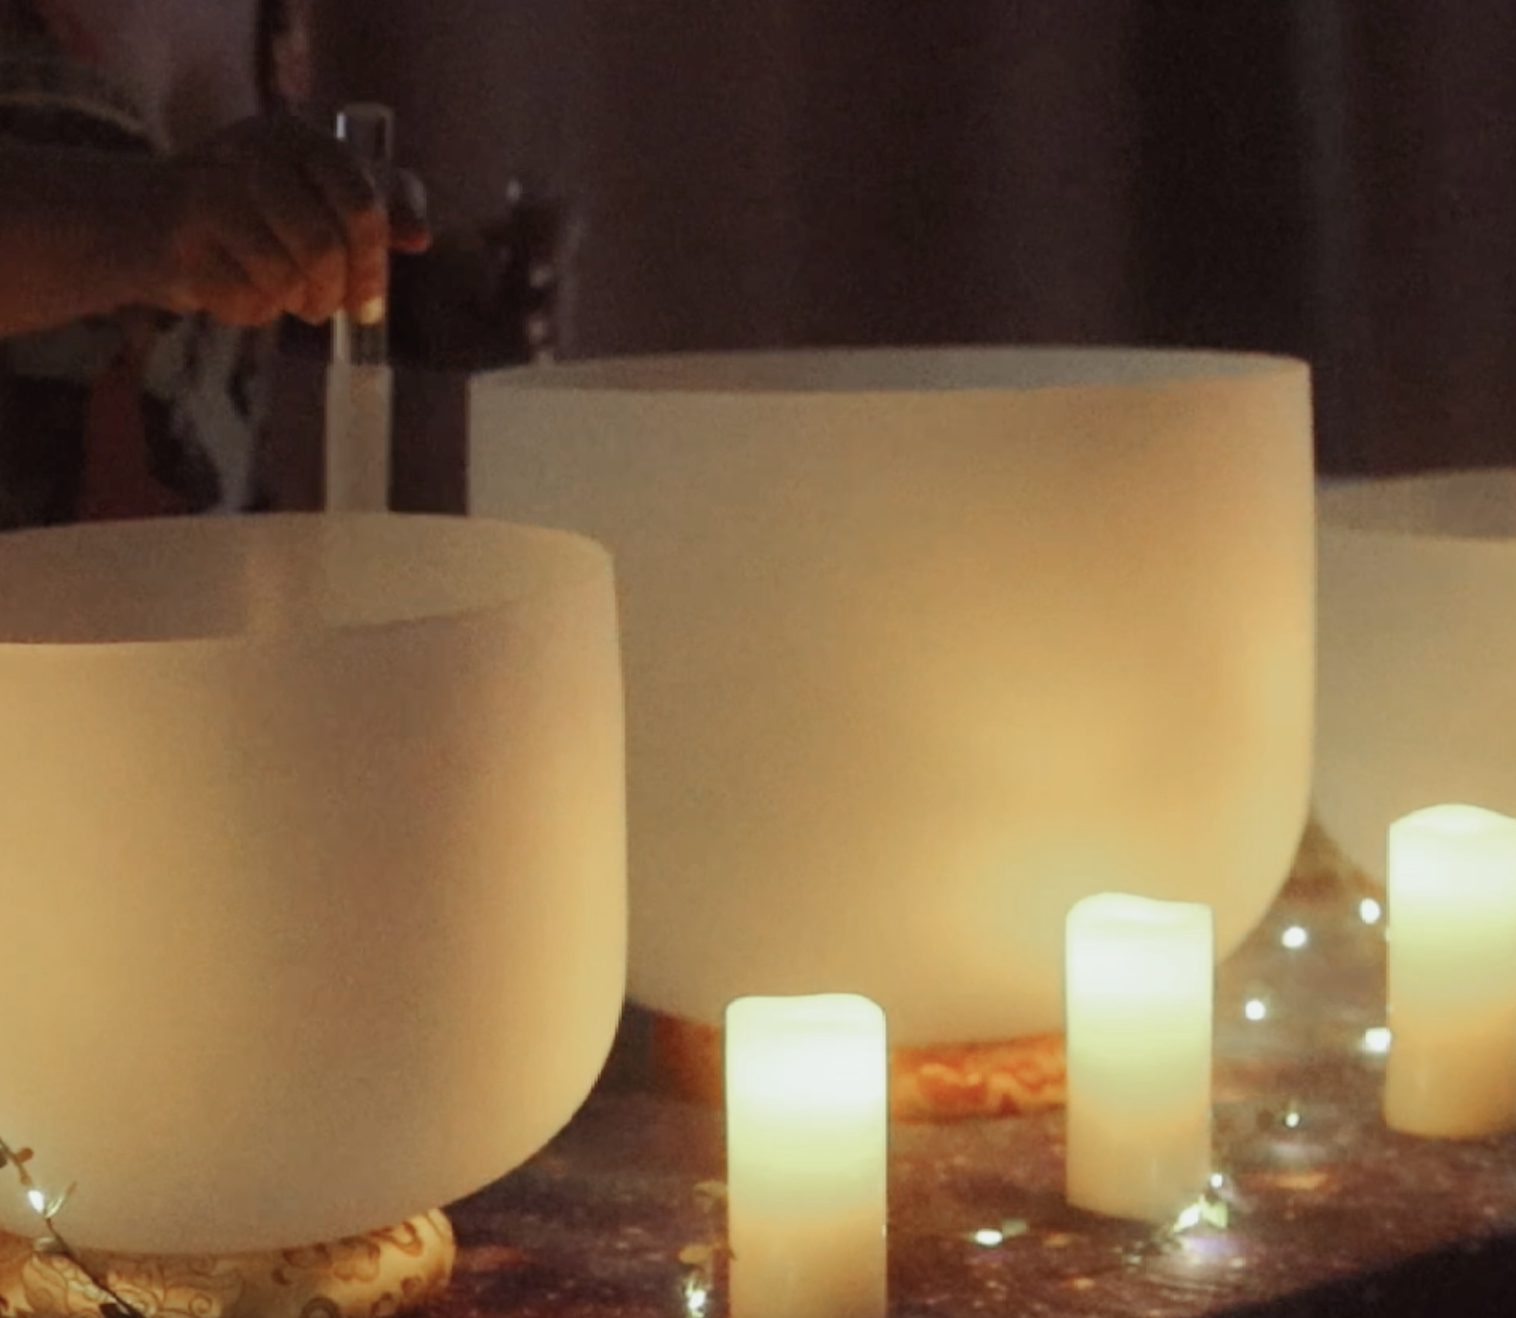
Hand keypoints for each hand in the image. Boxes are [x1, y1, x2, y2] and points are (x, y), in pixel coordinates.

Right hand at [143, 114, 428, 327]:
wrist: (141, 216)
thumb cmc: (253, 208)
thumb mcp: (318, 187)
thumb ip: (380, 202)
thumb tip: (420, 236)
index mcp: (298, 136)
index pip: (363, 206)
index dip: (375, 263)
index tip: (371, 300)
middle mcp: (252, 153)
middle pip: (325, 248)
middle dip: (336, 292)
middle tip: (331, 307)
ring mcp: (210, 194)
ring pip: (285, 279)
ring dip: (295, 304)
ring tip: (287, 296)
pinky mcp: (179, 242)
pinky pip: (246, 300)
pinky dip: (253, 311)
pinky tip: (237, 288)